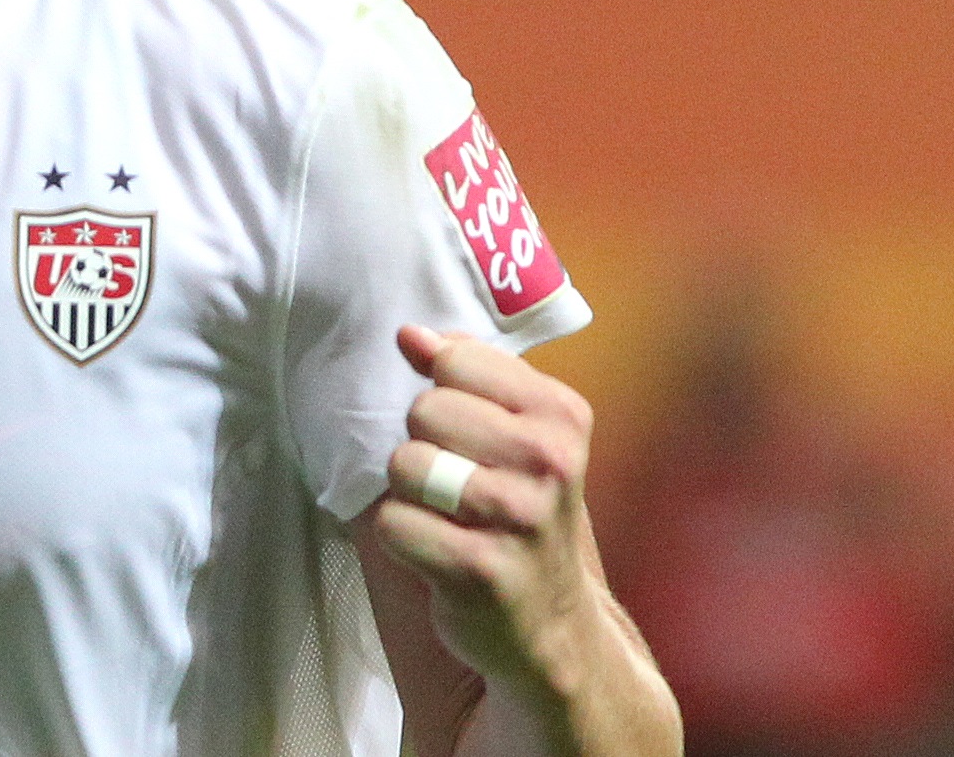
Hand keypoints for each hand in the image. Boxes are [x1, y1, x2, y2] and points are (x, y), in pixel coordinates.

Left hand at [377, 324, 608, 708]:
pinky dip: (401, 537)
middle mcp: (548, 462)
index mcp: (560, 414)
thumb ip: (466, 371)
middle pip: (424, 410)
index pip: (455, 360)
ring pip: (405, 464)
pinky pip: (393, 523)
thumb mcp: (517, 430)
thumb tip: (410, 334)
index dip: (442, 392)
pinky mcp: (480, 571)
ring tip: (445, 517)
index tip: (469, 431)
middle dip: (424, 444)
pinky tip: (437, 552)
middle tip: (457, 483)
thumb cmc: (520, 508)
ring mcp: (518, 518)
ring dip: (409, 493)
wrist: (552, 620)